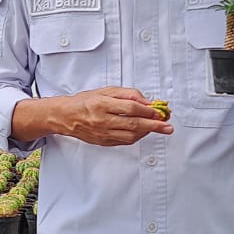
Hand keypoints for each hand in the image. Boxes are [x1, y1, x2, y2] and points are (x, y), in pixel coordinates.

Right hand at [57, 87, 172, 146]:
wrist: (66, 116)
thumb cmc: (85, 101)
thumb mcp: (106, 91)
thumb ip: (127, 95)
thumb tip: (146, 102)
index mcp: (102, 104)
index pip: (131, 108)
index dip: (147, 110)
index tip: (159, 111)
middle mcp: (102, 120)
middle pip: (134, 124)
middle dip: (154, 125)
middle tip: (167, 126)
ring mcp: (103, 133)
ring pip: (131, 135)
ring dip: (147, 132)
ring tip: (159, 128)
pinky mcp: (103, 142)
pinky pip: (125, 141)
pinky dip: (137, 137)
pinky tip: (143, 132)